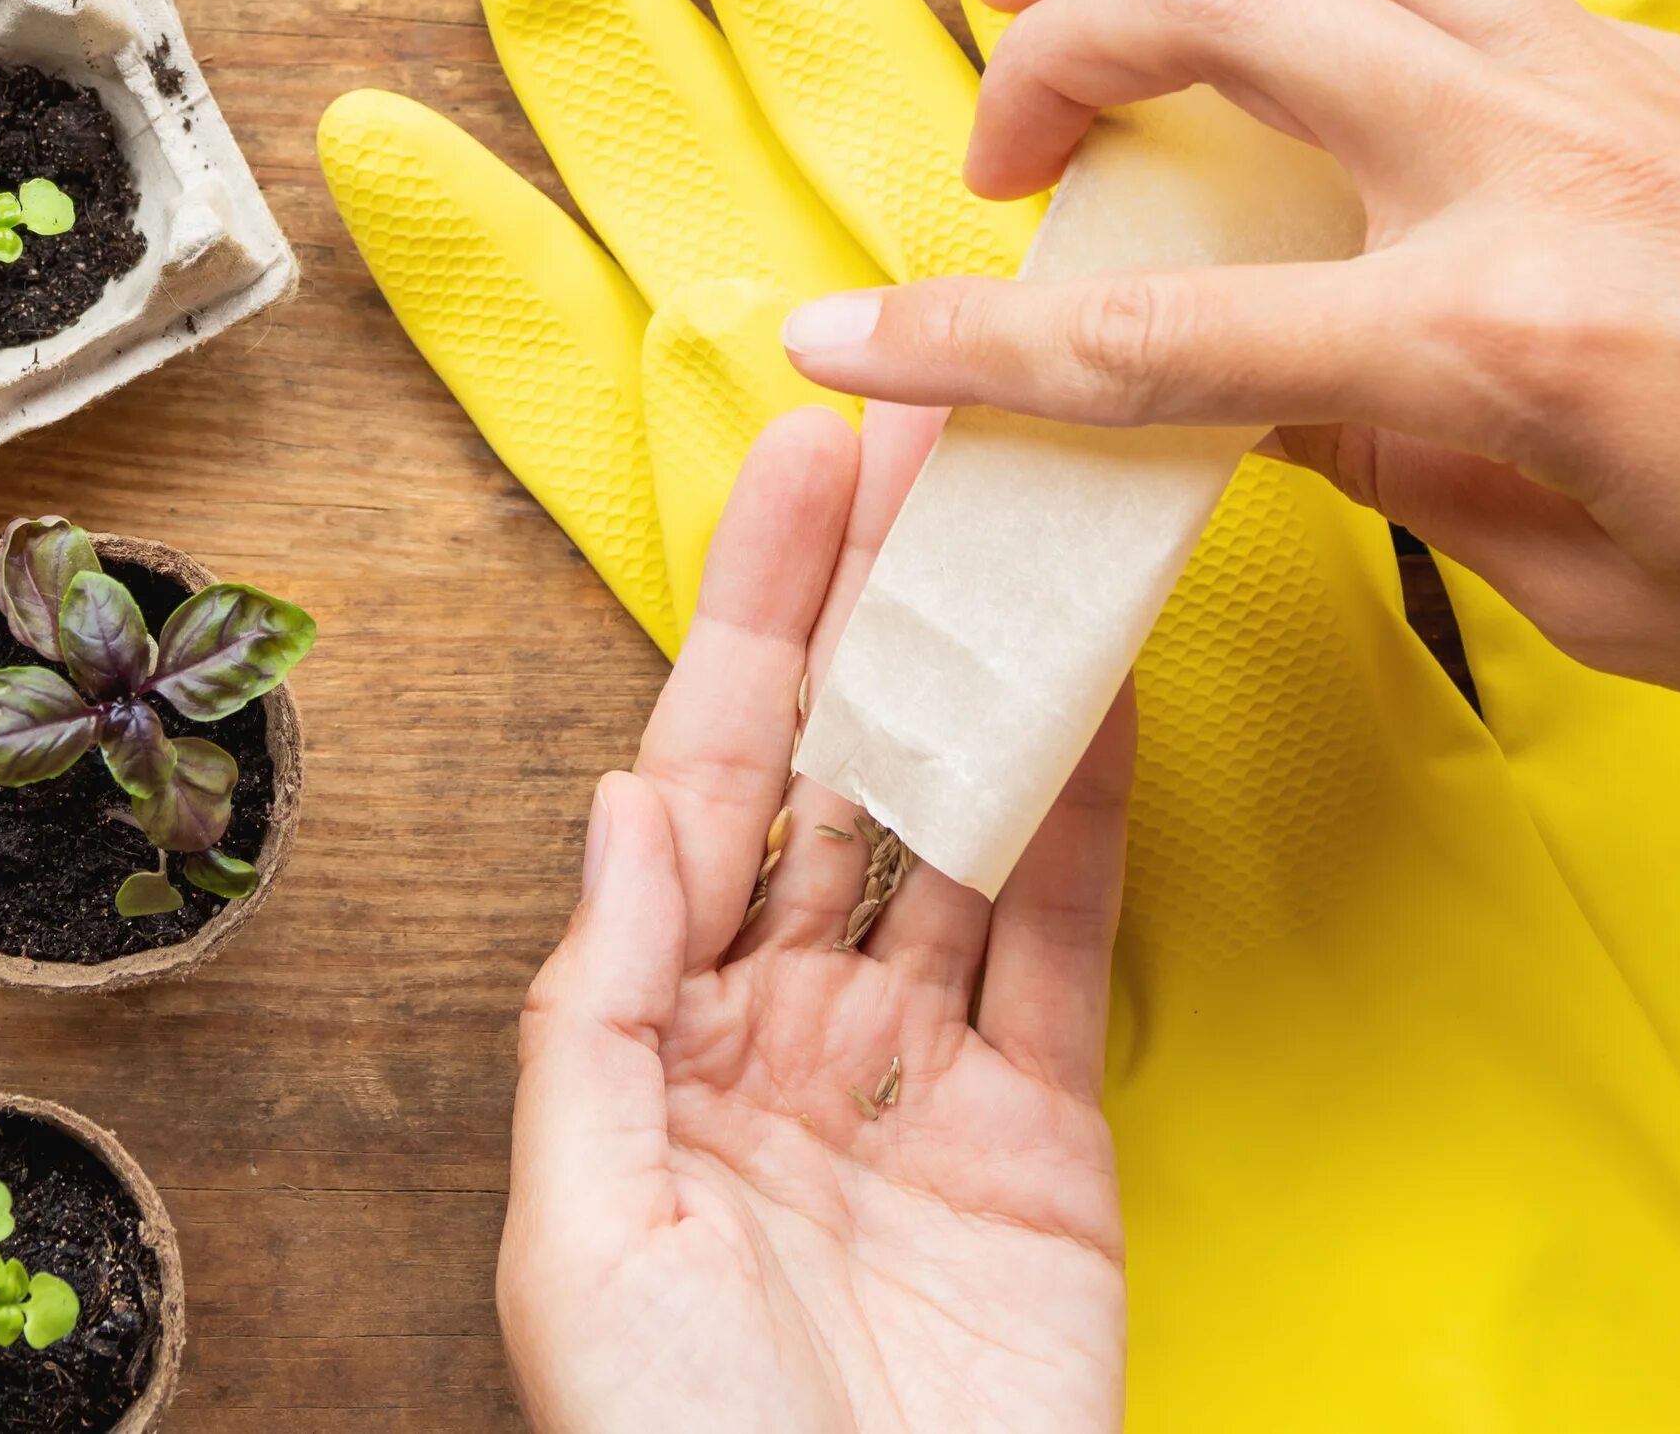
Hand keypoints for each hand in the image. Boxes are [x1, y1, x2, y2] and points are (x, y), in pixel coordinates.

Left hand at [501, 406, 1130, 1433]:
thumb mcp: (582, 1236)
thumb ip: (598, 1009)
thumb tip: (620, 799)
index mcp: (653, 1036)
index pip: (703, 778)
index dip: (752, 623)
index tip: (795, 480)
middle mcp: (781, 1025)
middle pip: (834, 770)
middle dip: (874, 606)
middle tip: (924, 442)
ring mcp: (916, 1068)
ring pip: (954, 827)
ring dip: (985, 675)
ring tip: (1020, 522)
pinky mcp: (1040, 1131)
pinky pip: (1063, 942)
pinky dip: (1088, 817)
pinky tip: (1098, 697)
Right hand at [779, 0, 1679, 713]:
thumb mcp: (1598, 592)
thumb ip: (1396, 470)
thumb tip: (1254, 392)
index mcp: (1513, 339)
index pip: (1163, 334)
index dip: (970, 346)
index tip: (841, 342)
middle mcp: (1554, 163)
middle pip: (1229, 2)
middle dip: (1060, 38)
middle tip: (998, 135)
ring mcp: (1627, 82)